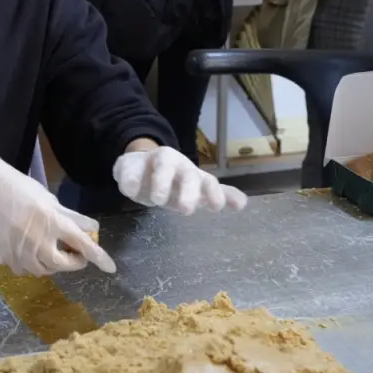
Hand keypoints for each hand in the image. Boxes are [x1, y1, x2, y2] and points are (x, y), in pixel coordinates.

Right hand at [0, 143, 115, 275]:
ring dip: (52, 263)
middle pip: (62, 264)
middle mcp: (36, 239)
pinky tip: (29, 249)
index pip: (82, 244)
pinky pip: (23, 269)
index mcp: (51, 220)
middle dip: (73, 262)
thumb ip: (70, 217)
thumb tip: (91, 229)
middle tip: (74, 253)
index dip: (99, 257)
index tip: (111, 268)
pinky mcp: (3, 257)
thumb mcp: (48, 199)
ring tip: (50, 248)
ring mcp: (18, 251)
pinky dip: (32, 263)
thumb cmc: (18, 188)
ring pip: (43, 270)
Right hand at [113, 146, 247, 214]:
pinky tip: (131, 192)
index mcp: (192, 174)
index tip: (216, 207)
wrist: (140, 163)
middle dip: (188, 190)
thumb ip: (217, 196)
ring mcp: (152, 162)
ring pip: (161, 166)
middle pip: (186, 173)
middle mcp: (175, 165)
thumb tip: (243, 204)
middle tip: (187, 210)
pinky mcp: (129, 164)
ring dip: (161, 182)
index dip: (213, 193)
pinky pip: (129, 169)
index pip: (207, 182)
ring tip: (158, 201)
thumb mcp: (194, 190)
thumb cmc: (172, 182)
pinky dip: (131, 180)